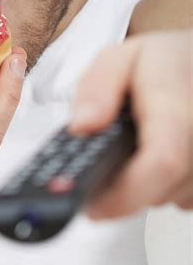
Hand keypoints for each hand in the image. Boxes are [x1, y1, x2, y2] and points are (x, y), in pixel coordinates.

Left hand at [69, 29, 191, 219]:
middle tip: (101, 165)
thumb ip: (96, 89)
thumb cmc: (165, 61)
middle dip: (123, 187)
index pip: (161, 163)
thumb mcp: (118, 59)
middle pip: (161, 189)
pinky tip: (153, 155)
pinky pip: (186, 195)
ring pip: (173, 197)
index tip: (92, 205)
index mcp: (177, 104)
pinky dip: (164, 184)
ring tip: (133, 148)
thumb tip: (82, 126)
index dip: (125, 194)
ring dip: (144, 185)